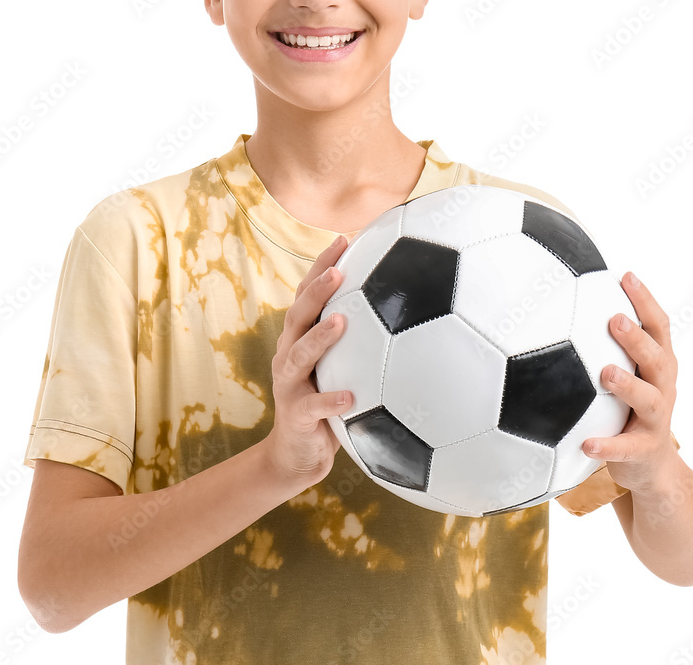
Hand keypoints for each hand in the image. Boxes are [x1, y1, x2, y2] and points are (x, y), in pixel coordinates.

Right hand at [264, 235, 353, 489]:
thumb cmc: (327, 402)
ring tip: (341, 321)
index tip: (344, 238)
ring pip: (300, 354)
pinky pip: (315, 406)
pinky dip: (331, 400)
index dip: (322, 265)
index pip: (307, 293)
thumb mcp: (340, 366)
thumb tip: (403, 305)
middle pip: (298, 314)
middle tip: (340, 269)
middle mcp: (289, 354)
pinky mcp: (297, 415)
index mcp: (300, 338)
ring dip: (320, 336)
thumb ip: (358, 339)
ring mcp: (289, 384)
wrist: (297, 454)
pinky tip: (351, 396)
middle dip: (317, 289)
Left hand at [583, 272, 679, 493]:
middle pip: (656, 358)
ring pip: (648, 399)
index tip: (627, 276)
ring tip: (606, 373)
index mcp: (659, 365)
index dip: (646, 301)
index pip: (659, 327)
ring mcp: (656, 420)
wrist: (654, 470)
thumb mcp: (629, 374)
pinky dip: (607, 445)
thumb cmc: (631, 409)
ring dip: (627, 385)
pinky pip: (625, 448)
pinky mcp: (643, 450)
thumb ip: (607, 345)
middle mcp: (663, 388)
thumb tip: (569, 300)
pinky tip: (586, 443)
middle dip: (636, 338)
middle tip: (614, 320)